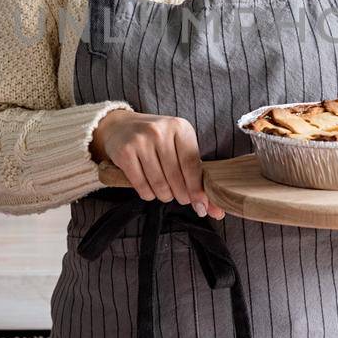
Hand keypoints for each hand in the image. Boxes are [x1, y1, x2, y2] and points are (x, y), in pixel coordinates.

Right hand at [91, 110, 224, 219]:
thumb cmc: (157, 141)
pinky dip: (148, 194)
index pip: (192, 164)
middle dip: (182, 195)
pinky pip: (141, 186)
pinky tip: (150, 190)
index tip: (201, 206)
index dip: (197, 189)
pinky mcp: (125, 152)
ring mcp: (141, 141)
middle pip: (176, 177)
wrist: (120, 127)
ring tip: (166, 193)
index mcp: (180, 127)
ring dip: (165, 196)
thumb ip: (197, 175)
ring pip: (159, 184)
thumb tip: (216, 210)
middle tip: (182, 198)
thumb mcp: (179, 147)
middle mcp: (160, 131)